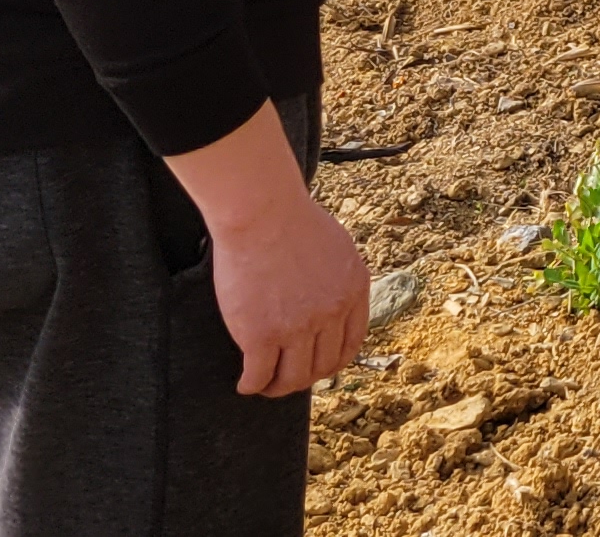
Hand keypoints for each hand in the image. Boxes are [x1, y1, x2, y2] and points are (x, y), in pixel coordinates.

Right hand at [165, 102, 369, 396]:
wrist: (262, 211)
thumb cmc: (291, 219)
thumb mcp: (336, 248)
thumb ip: (338, 278)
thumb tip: (333, 298)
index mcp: (354, 291)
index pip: (351, 343)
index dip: (332, 361)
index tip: (317, 365)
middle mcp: (332, 313)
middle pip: (323, 366)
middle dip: (304, 378)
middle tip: (286, 379)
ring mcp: (298, 327)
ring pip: (293, 378)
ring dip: (278, 388)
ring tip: (265, 385)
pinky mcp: (262, 336)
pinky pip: (259, 376)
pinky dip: (252, 385)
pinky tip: (245, 384)